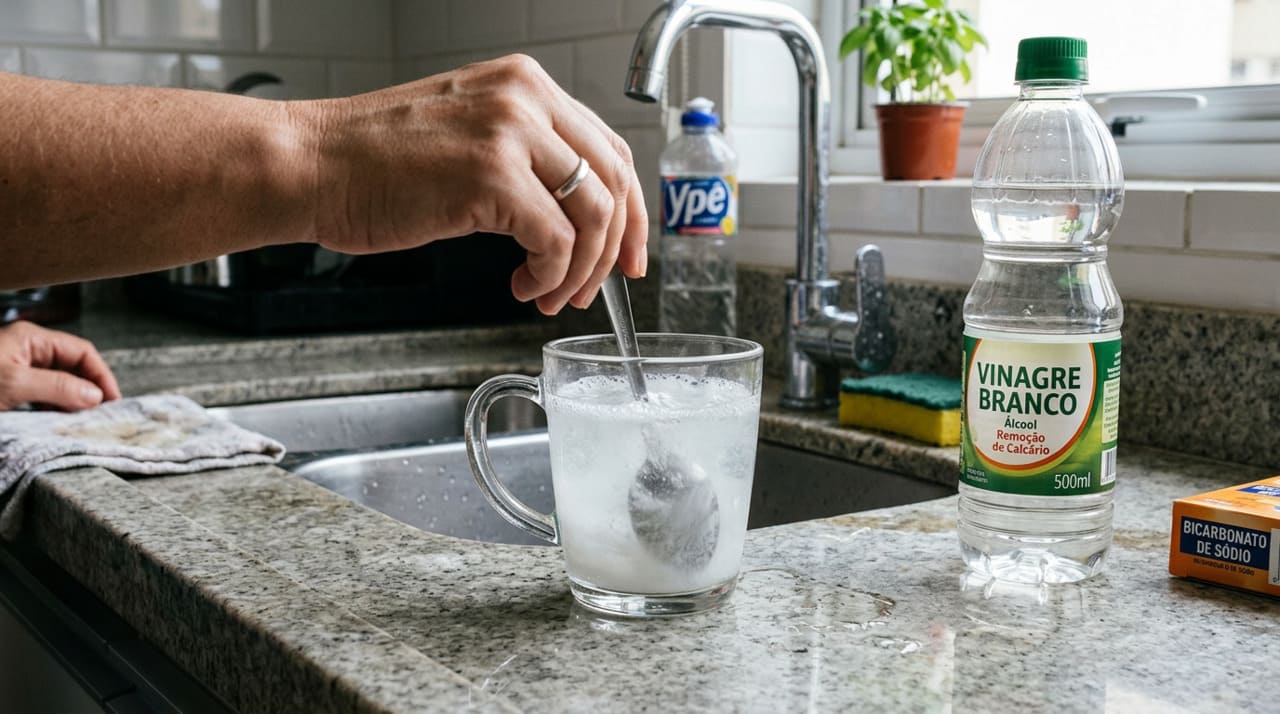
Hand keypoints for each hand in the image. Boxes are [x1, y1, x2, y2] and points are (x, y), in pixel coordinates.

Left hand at [0, 321, 121, 410]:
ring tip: (79, 419)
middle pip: (72, 367)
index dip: (101, 375)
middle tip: (98, 413)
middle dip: (88, 389)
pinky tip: (57, 419)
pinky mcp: (11, 387)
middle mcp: (28, 350)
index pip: (81, 351)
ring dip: (71, 400)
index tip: (112, 399)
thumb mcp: (15, 383)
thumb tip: (94, 395)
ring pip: (59, 382)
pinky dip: (53, 407)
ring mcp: (19, 368)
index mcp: (31, 339)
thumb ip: (57, 387)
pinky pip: (42, 394)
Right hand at [299, 54, 648, 314]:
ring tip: (551, 294)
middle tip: (596, 289)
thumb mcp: (468, 136)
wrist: (309, 165)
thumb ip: (525, 157)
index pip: (609, 148)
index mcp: (524, 84)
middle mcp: (526, 98)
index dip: (632, 210)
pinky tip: (524, 286)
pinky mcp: (491, 177)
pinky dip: (551, 275)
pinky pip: (557, 241)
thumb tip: (575, 212)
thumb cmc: (372, 162)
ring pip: (594, 215)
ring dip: (581, 270)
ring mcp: (511, 134)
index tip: (630, 253)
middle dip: (616, 248)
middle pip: (613, 181)